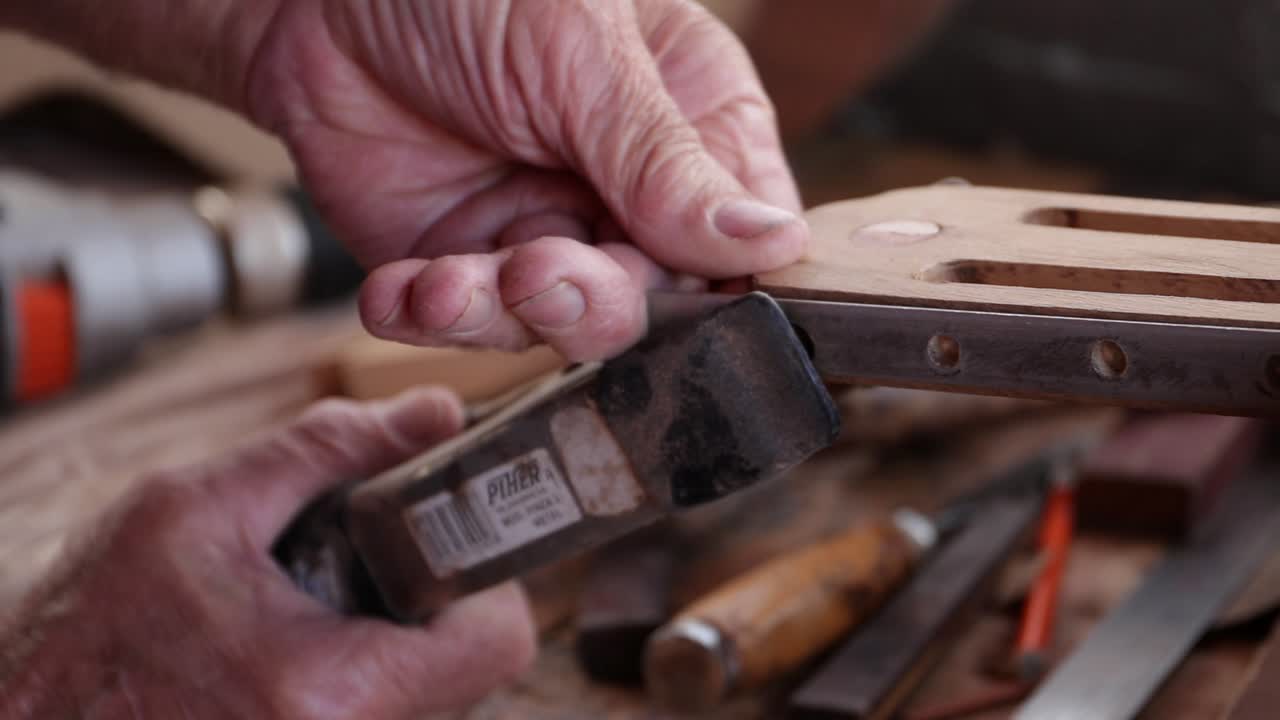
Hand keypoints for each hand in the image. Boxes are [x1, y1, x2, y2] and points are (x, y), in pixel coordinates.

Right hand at [0, 389, 534, 718]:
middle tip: (374, 568)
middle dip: (432, 610)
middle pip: (466, 674)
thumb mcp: (194, 508)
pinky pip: (376, 717)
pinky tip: (293, 650)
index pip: (496, 641)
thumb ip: (324, 450)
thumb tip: (432, 414)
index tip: (444, 552)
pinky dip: (356, 678)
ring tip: (319, 606)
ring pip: (423, 701)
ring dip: (394, 646)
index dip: (483, 584)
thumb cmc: (84, 629)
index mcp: (327, 686)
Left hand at [246, 0, 807, 359]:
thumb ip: (663, 159)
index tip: (681, 295)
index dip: (721, 282)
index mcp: (693, 121)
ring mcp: (546, 229)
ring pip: (562, 321)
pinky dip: (433, 318)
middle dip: (593, 300)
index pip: (742, 232)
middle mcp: (627, 190)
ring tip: (449, 282)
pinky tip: (406, 289)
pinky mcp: (465, 261)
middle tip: (538, 272)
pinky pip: (468, 322)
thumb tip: (768, 241)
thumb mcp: (580, 52)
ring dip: (505, 314)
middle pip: (655, 296)